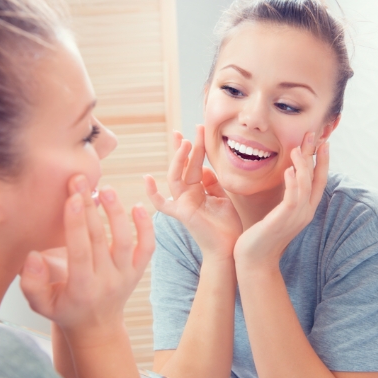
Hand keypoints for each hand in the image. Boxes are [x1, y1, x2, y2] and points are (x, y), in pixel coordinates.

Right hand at [20, 175, 154, 344]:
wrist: (97, 326)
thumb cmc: (66, 310)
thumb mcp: (42, 304)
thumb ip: (32, 283)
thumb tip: (32, 256)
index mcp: (82, 288)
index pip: (80, 251)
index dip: (76, 224)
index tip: (71, 198)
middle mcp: (108, 280)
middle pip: (100, 239)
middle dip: (89, 208)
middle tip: (81, 182)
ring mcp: (127, 275)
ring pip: (125, 240)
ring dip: (117, 213)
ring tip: (107, 189)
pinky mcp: (138, 270)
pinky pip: (147, 247)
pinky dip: (146, 227)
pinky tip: (138, 207)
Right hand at [145, 125, 241, 260]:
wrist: (230, 247)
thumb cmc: (227, 226)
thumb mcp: (222, 198)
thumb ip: (212, 183)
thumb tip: (204, 168)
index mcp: (198, 190)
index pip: (194, 164)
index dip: (196, 148)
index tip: (199, 129)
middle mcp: (188, 195)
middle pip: (184, 166)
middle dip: (187, 147)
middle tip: (190, 130)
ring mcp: (183, 203)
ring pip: (176, 176)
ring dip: (179, 159)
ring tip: (185, 142)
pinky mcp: (182, 213)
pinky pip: (162, 203)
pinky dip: (152, 193)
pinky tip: (147, 178)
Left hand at [234, 133, 328, 267]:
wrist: (254, 260)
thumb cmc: (261, 236)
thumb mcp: (276, 213)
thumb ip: (284, 198)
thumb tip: (285, 179)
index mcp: (304, 209)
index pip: (318, 181)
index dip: (322, 162)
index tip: (322, 142)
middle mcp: (305, 212)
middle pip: (316, 179)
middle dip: (316, 156)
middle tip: (314, 134)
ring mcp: (296, 217)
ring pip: (306, 186)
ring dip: (303, 165)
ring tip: (298, 147)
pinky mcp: (283, 220)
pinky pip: (292, 198)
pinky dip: (292, 183)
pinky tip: (288, 170)